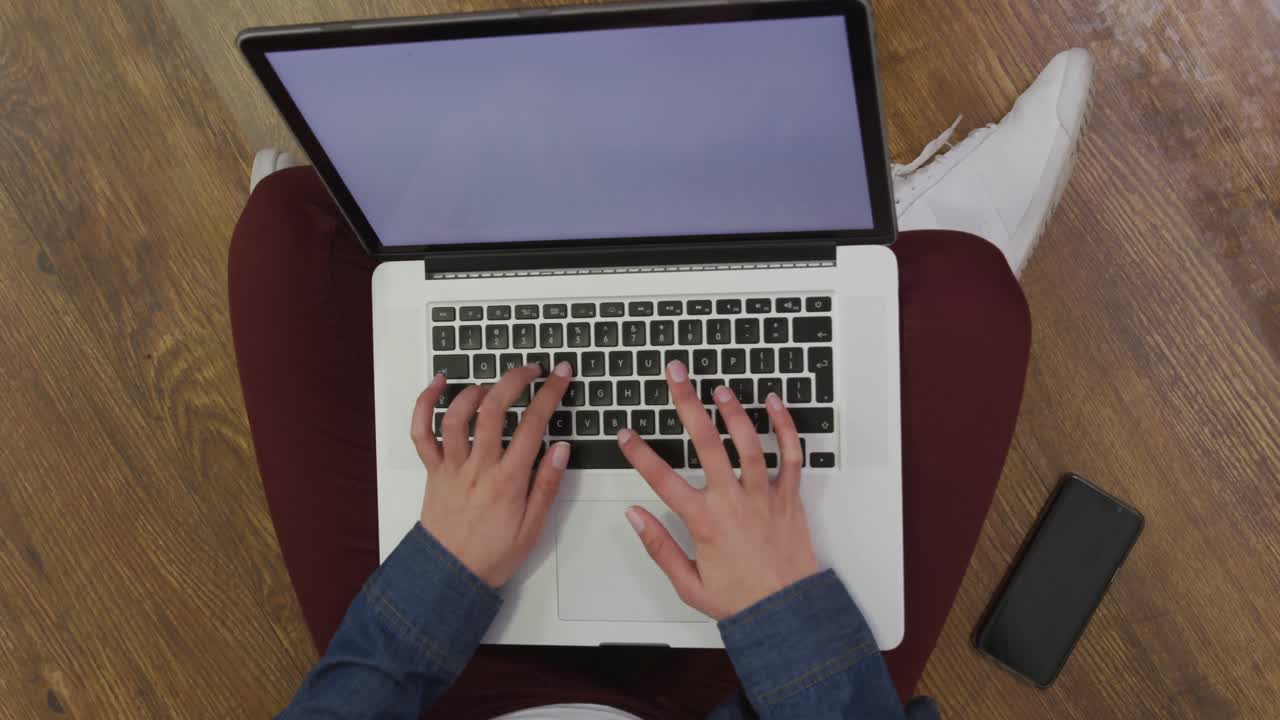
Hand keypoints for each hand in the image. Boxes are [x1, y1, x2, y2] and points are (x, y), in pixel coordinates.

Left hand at [409, 361, 573, 587]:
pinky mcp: (433, 470)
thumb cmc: (492, 555)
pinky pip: (422, 433)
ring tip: (493, 384)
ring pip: (456, 416)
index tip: (561, 375)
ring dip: (475, 390)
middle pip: (493, 409)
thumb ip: (547, 484)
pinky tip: (439, 385)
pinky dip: (425, 404)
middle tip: (532, 369)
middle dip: (515, 380)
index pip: (533, 424)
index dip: (550, 393)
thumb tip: (562, 448)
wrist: (449, 576)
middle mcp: (478, 467)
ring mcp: (452, 466)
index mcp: (508, 480)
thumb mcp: (534, 527)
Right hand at [617, 360, 818, 619]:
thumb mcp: (688, 583)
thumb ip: (659, 546)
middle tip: (677, 375)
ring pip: (748, 442)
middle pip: (705, 442)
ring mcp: (764, 495)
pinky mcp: (790, 496)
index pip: (662, 479)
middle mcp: (733, 501)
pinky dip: (784, 427)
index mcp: (705, 521)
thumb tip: (634, 516)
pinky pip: (790, 455)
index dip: (639, 453)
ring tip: (719, 387)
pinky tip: (775, 404)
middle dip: (688, 403)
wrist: (789, 611)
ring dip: (733, 410)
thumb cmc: (741, 600)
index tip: (626, 434)